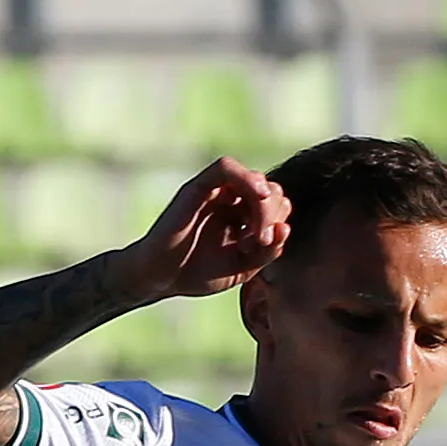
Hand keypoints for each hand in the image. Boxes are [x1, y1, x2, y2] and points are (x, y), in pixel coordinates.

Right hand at [116, 158, 290, 302]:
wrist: (160, 278)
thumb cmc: (197, 273)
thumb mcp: (242, 269)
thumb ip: (267, 251)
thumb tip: (286, 228)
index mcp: (245, 215)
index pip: (277, 204)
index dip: (278, 223)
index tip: (263, 248)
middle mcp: (233, 199)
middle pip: (271, 190)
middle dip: (273, 216)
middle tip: (256, 243)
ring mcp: (216, 191)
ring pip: (255, 179)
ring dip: (263, 206)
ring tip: (252, 237)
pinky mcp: (198, 187)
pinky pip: (225, 167)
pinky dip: (246, 178)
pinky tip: (259, 195)